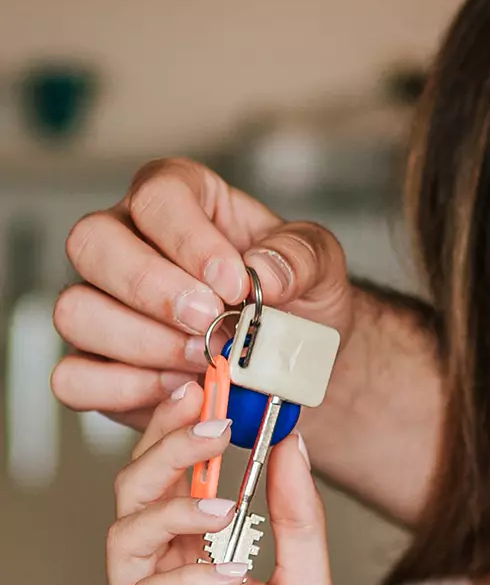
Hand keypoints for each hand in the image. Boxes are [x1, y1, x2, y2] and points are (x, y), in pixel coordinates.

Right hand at [56, 156, 355, 429]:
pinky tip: (179, 388)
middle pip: (91, 243)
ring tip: (206, 358)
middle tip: (210, 321)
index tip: (234, 283)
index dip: (190, 239)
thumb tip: (263, 273)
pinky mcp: (96, 362)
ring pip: (76, 311)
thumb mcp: (320, 266)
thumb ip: (299, 257)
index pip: (157, 195)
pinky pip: (74, 378)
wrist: (295, 361)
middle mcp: (126, 242)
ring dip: (144, 343)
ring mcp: (102, 302)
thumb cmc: (298, 299)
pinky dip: (125, 389)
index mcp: (181, 199)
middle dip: (153, 288)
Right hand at [108, 385, 338, 584]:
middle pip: (135, 498)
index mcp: (189, 563)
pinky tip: (232, 573)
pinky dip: (188, 580)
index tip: (210, 385)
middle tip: (210, 416)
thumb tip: (292, 442)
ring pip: (126, 542)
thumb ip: (297, 520)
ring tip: (224, 501)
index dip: (180, 432)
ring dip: (174, 509)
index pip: (169, 482)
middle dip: (167, 450)